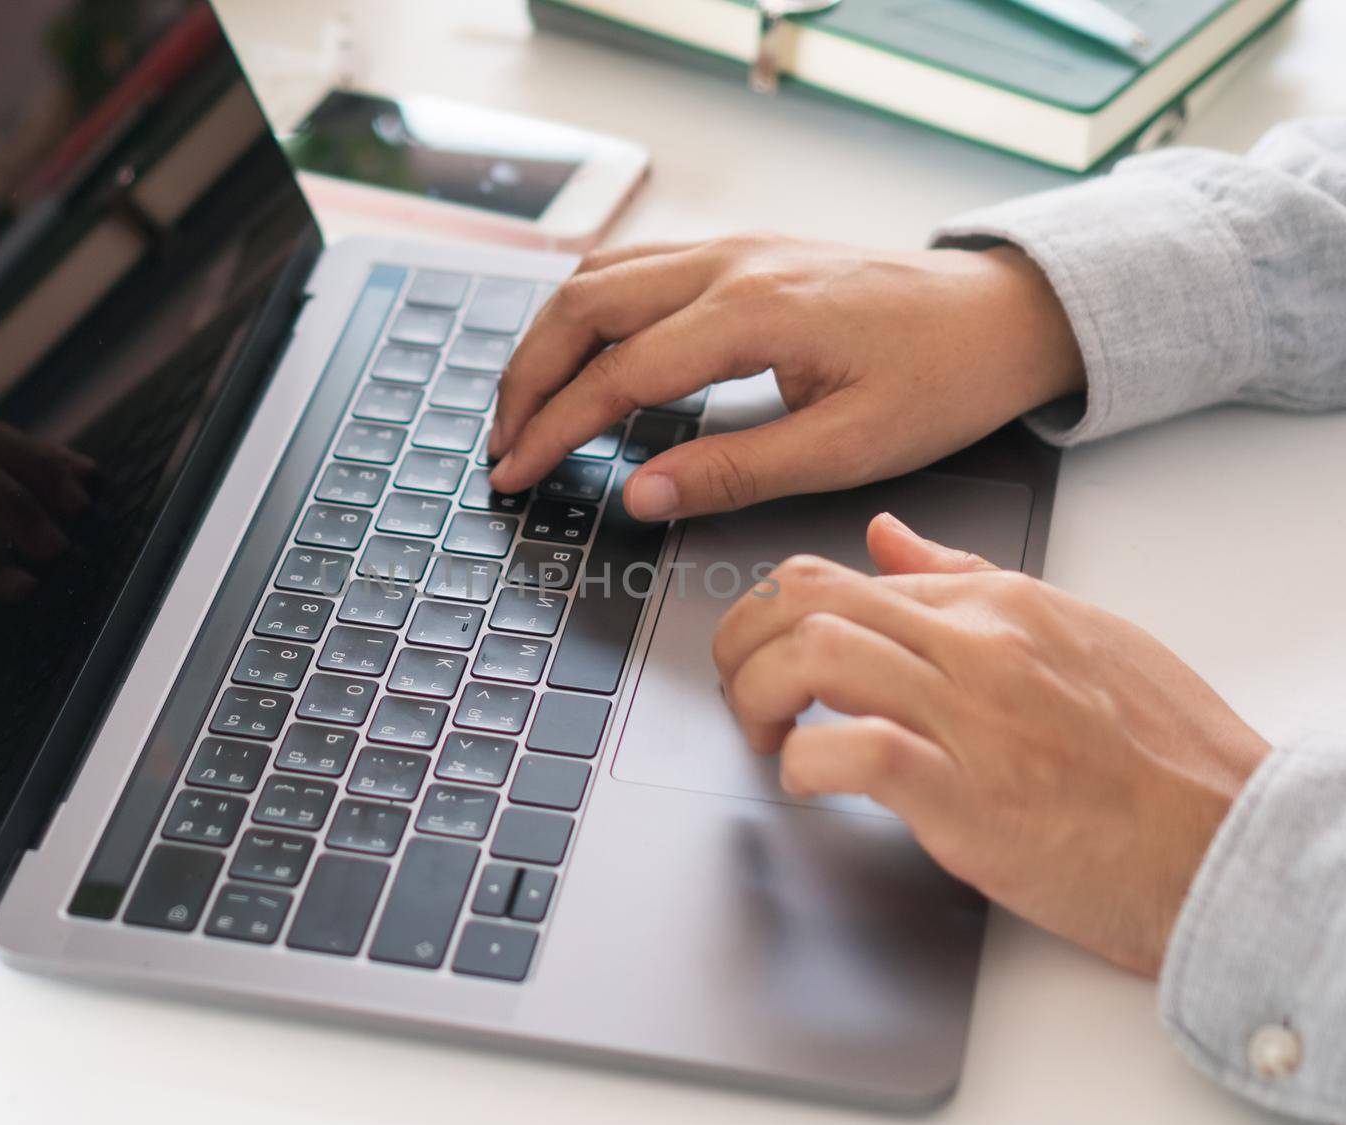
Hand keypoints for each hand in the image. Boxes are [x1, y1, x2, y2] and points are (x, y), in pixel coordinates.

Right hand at [488, 234, 1083, 518]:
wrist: (999, 313)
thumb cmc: (940, 380)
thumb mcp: (845, 447)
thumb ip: (735, 471)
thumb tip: (640, 497)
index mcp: (755, 311)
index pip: (618, 373)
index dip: (554, 429)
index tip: (514, 475)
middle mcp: (731, 263)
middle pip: (584, 306)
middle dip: (526, 378)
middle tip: (502, 446)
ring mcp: (733, 248)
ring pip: (600, 276)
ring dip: (548, 339)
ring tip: (524, 405)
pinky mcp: (740, 252)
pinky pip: (635, 267)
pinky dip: (586, 312)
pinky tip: (580, 353)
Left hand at [712, 513, 1270, 974]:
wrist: (1227, 841)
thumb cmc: (1161, 752)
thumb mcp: (1072, 631)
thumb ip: (966, 580)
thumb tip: (887, 536)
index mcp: (996, 606)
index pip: (841, 575)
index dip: (776, 616)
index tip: (766, 657)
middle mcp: (976, 646)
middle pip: (806, 598)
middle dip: (741, 641)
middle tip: (742, 690)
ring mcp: (970, 717)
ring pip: (814, 653)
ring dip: (758, 696)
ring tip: (767, 736)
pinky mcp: (967, 796)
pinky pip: (854, 750)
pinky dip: (805, 763)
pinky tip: (807, 780)